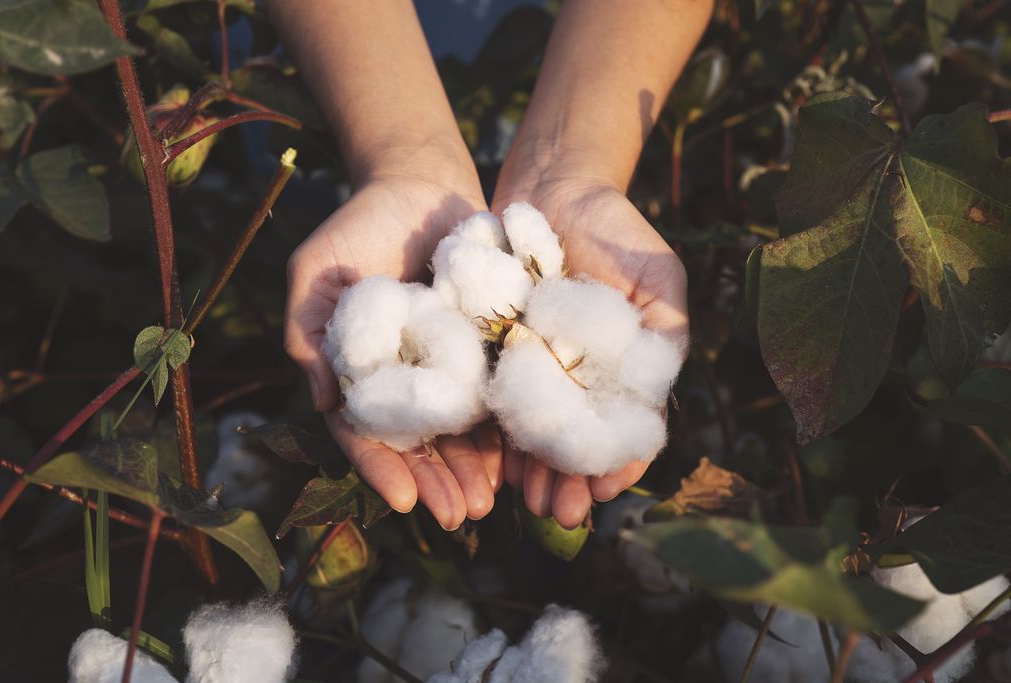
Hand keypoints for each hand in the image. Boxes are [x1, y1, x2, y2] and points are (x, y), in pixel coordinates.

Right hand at [285, 171, 502, 529]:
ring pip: (459, 431)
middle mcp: (404, 377)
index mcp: (359, 371)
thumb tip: (320, 401)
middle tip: (459, 517)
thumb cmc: (358, 224)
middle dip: (436, 483)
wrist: (419, 182)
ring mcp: (447, 366)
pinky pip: (496, 395)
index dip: (380, 467)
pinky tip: (516, 461)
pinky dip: (504, 430)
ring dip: (472, 471)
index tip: (401, 501)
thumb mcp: (316, 269)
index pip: (365, 430)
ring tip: (489, 504)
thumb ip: (308, 330)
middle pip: (418, 444)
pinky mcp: (487, 346)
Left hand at [492, 179, 688, 528]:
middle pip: (574, 441)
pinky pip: (496, 399)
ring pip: (535, 431)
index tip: (605, 489)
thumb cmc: (617, 232)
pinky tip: (497, 463)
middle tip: (560, 513)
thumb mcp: (658, 278)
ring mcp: (535, 368)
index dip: (616, 463)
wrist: (553, 187)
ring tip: (529, 503)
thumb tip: (658, 397)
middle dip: (568, 480)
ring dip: (534, 471)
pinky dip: (498, 433)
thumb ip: (666, 334)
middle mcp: (577, 378)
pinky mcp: (493, 350)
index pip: (621, 430)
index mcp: (620, 371)